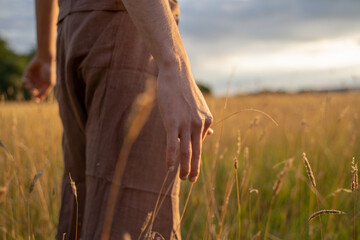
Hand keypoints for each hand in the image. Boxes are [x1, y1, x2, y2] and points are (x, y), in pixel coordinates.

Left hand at [22, 55, 54, 101]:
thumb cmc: (49, 72)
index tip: (36, 100)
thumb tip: (40, 98)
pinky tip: (28, 81)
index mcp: (45, 86)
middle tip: (33, 91)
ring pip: (28, 87)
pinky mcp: (27, 74)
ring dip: (28, 88)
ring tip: (30, 85)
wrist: (45, 60)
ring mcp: (32, 79)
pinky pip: (24, 81)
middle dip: (32, 92)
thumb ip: (45, 91)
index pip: (40, 94)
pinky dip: (25, 82)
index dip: (38, 98)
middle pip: (33, 92)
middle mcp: (38, 83)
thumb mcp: (50, 83)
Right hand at [157, 59, 212, 181]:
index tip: (189, 164)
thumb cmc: (184, 90)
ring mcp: (187, 123)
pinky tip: (169, 167)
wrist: (176, 73)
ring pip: (187, 151)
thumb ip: (203, 122)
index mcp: (207, 120)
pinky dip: (171, 158)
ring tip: (183, 179)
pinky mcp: (172, 121)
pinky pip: (172, 144)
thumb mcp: (198, 106)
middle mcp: (199, 124)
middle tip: (191, 181)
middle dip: (194, 169)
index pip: (200, 143)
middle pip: (197, 152)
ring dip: (184, 168)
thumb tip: (209, 134)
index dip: (193, 155)